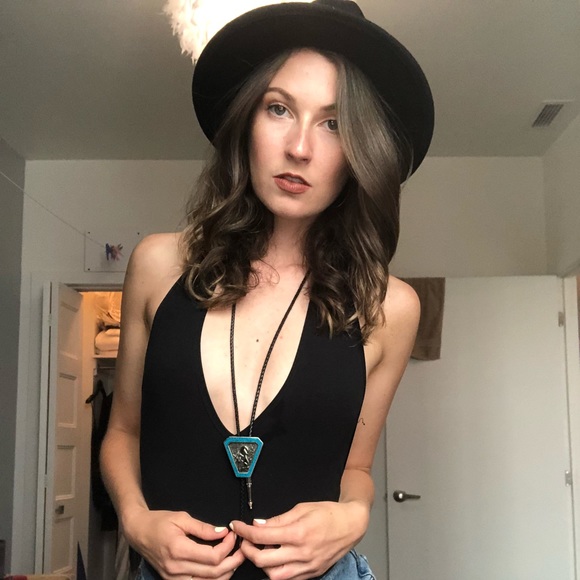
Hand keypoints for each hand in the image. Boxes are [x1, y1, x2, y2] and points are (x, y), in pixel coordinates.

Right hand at [123, 508, 244, 578]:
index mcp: (179, 550)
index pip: (212, 557)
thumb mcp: (182, 518)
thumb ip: (203, 528)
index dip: (228, 547)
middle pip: (213, 573)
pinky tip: (220, 569)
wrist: (138, 532)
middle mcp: (177, 568)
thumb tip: (223, 532)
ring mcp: (174, 578)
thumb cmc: (159, 522)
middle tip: (242, 550)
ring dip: (225, 573)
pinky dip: (212, 579)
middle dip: (232, 562)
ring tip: (234, 560)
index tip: (233, 535)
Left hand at [230, 501, 367, 579]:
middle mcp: (301, 553)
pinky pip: (288, 579)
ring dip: (261, 564)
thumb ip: (279, 519)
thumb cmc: (328, 513)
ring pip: (273, 575)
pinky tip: (274, 559)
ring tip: (259, 551)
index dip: (244, 532)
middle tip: (244, 540)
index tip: (237, 526)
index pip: (262, 537)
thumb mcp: (301, 508)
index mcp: (298, 533)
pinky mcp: (311, 574)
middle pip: (263, 560)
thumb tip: (258, 525)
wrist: (351, 525)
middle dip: (247, 550)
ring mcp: (307, 567)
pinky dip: (276, 571)